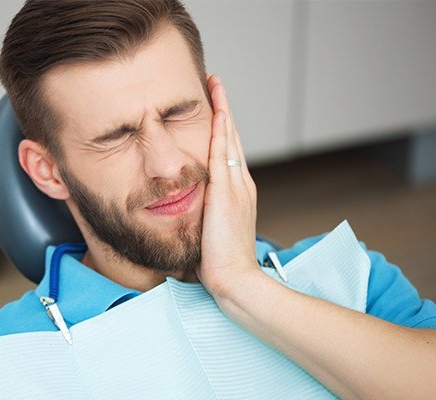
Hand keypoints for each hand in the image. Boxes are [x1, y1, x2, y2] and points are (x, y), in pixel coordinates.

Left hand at [196, 75, 260, 297]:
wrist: (235, 280)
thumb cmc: (221, 261)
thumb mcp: (213, 230)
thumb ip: (207, 213)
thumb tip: (194, 207)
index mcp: (238, 192)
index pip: (229, 152)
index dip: (223, 127)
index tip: (215, 107)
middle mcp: (241, 184)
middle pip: (232, 138)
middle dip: (224, 109)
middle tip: (217, 83)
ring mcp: (237, 187)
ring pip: (229, 139)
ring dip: (223, 110)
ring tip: (216, 85)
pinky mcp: (227, 193)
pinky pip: (223, 154)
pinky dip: (221, 130)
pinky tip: (218, 112)